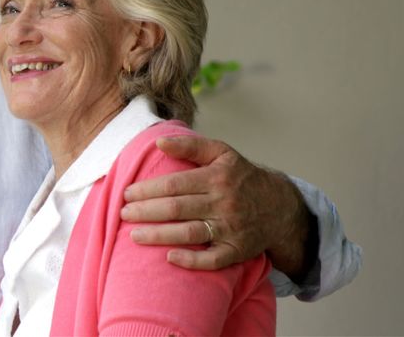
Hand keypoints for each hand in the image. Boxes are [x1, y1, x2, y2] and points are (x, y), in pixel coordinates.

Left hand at [120, 135, 311, 273]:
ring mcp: (231, 228)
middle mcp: (224, 203)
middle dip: (146, 212)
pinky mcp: (238, 250)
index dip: (148, 189)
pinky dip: (192, 261)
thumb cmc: (241, 177)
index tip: (126, 193)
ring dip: (159, 236)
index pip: (175, 184)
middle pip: (178, 208)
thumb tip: (159, 142)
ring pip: (190, 233)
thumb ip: (190, 145)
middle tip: (123, 214)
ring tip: (134, 236)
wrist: (280, 206)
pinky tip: (170, 258)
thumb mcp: (222, 153)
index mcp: (217, 177)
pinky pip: (214, 260)